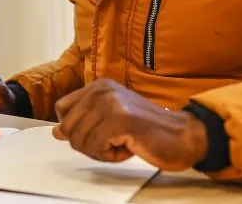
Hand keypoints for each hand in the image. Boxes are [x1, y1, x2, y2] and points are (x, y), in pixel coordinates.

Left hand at [53, 78, 207, 170]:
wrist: (184, 136)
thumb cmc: (148, 131)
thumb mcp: (110, 118)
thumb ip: (83, 121)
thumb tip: (56, 132)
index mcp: (98, 86)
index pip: (61, 109)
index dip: (72, 128)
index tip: (95, 134)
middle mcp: (102, 90)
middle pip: (67, 127)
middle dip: (86, 144)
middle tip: (112, 143)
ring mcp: (111, 103)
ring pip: (79, 140)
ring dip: (99, 152)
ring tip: (122, 144)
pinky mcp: (120, 120)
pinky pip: (96, 147)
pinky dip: (110, 156)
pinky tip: (127, 148)